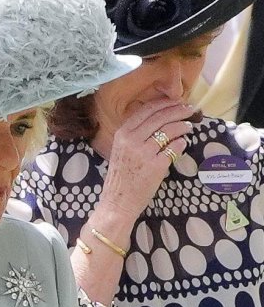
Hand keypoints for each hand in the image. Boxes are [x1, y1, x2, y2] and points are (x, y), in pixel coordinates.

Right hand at [95, 97, 195, 234]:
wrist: (117, 204)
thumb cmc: (120, 179)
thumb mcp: (120, 151)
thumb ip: (135, 134)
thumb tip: (159, 119)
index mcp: (123, 134)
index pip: (148, 110)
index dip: (165, 103)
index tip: (176, 102)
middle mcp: (132, 140)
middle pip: (161, 117)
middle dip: (179, 111)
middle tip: (189, 110)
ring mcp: (144, 153)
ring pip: (170, 130)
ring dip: (183, 126)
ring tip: (188, 128)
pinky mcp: (156, 166)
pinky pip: (174, 148)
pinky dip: (181, 144)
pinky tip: (182, 144)